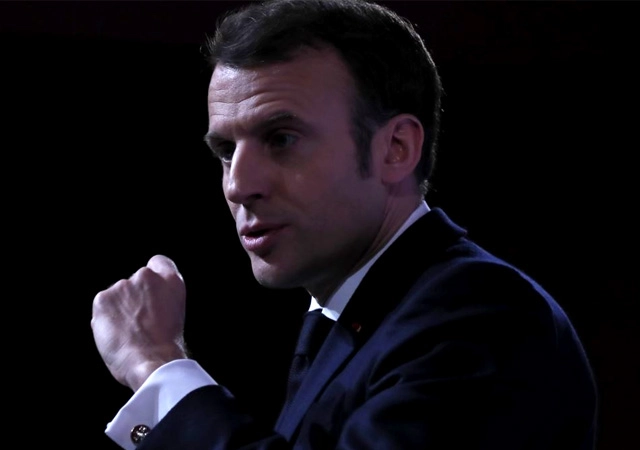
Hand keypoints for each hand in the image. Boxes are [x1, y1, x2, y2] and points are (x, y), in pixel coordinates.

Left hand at [91, 254, 187, 390]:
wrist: (152, 362)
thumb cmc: (166, 346)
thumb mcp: (176, 312)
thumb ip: (162, 298)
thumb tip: (145, 301)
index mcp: (171, 280)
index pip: (158, 263)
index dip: (152, 278)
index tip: (149, 293)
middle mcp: (147, 277)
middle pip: (135, 281)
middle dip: (133, 297)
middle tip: (138, 322)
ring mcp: (124, 286)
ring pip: (117, 295)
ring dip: (119, 309)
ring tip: (127, 333)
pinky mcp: (103, 298)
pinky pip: (102, 307)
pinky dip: (105, 319)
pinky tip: (116, 335)